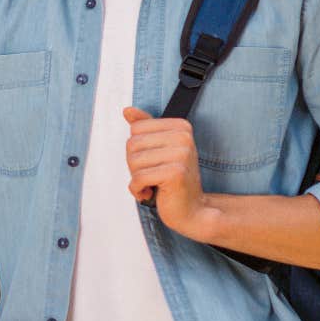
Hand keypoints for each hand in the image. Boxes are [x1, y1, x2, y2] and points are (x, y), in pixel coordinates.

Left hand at [122, 106, 211, 236]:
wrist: (192, 210)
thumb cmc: (174, 180)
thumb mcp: (160, 149)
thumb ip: (145, 128)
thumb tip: (127, 110)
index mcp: (181, 127)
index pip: (136, 129)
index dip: (137, 149)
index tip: (153, 161)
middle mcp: (184, 137)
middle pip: (132, 144)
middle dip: (134, 164)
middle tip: (152, 175)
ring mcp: (181, 154)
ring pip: (133, 161)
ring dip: (136, 178)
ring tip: (153, 184)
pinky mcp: (175, 173)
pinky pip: (138, 178)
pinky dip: (137, 190)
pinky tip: (150, 193)